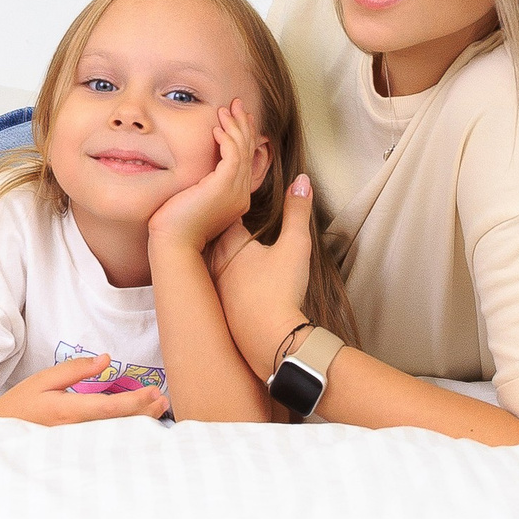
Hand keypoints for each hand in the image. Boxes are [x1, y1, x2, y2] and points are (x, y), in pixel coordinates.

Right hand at [0, 356, 169, 427]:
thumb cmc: (21, 404)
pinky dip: (124, 430)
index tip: (153, 391)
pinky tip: (137, 424)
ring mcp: (77, 444)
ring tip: (157, 409)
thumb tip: (106, 360)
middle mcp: (76, 432)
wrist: (0, 434)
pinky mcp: (77, 449)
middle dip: (143, 412)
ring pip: (115, 434)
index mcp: (67, 412)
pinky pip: (106, 440)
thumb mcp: (43, 380)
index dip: (134, 401)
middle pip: (119, 425)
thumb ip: (75, 370)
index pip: (109, 408)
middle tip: (162, 399)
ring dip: (138, 422)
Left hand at [144, 101, 259, 256]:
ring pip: (243, 151)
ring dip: (236, 127)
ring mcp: (235, 192)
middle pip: (248, 152)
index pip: (245, 160)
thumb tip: (196, 170)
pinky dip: (227, 139)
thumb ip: (201, 183)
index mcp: (235, 197)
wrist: (173, 244)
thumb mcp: (193, 198)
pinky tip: (217, 128)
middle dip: (244, 125)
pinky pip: (232, 157)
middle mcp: (240, 194)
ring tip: (227, 109)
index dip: (244, 137)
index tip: (238, 118)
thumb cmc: (176, 224)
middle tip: (238, 104)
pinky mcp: (224, 188)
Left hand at [213, 174, 315, 377]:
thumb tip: (303, 178)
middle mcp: (216, 264)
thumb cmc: (280, 289)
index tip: (237, 195)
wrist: (270, 340)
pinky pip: (220, 286)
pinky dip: (228, 278)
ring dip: (224, 254)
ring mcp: (216, 288)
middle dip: (223, 227)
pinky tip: (240, 283)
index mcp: (229, 244)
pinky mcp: (221, 310)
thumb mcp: (295, 245)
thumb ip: (298, 211)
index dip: (232, 205)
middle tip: (232, 216)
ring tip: (236, 246)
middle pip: (215, 237)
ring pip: (215, 263)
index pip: (225, 215)